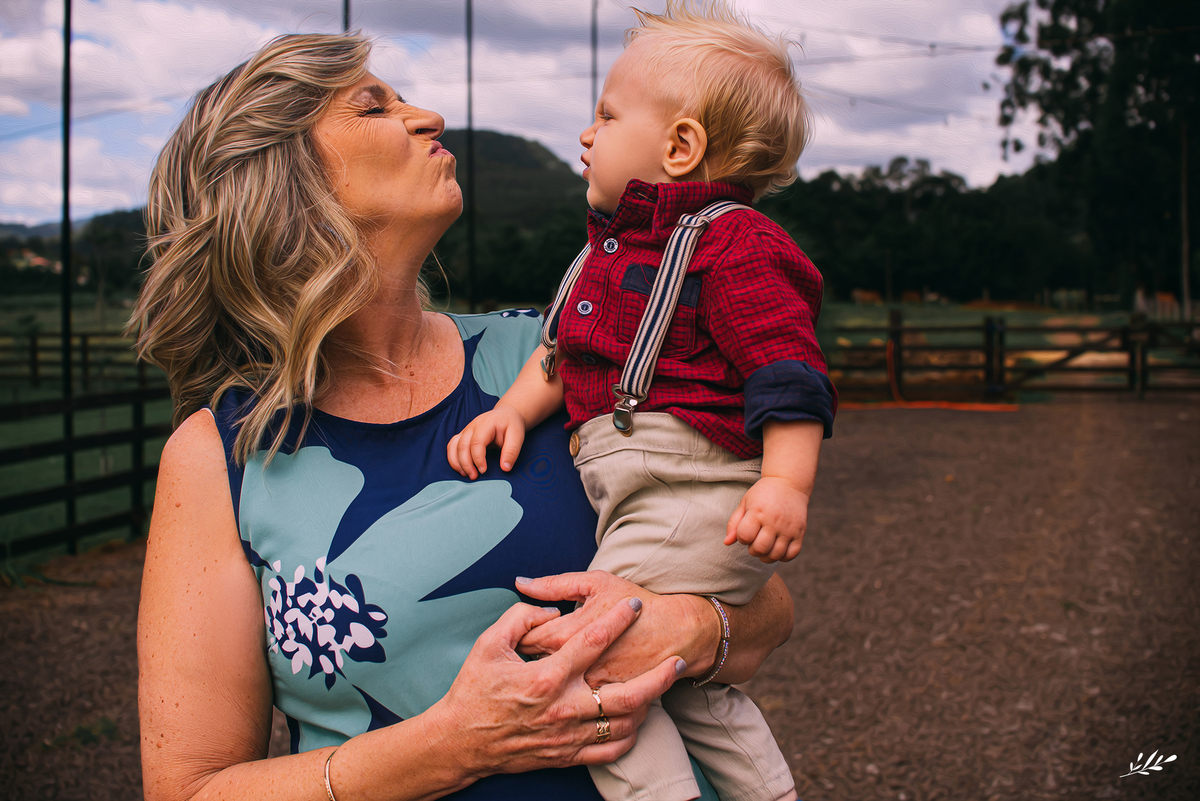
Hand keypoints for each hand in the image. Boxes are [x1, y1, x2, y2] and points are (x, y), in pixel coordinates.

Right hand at [431, 598, 683, 778]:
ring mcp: (567, 735)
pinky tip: (638, 718)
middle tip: (676, 658)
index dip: (618, 618)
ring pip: (624, 724)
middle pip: (626, 694)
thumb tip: (546, 607)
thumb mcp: (488, 645)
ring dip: (649, 704)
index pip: (594, 641)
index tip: (635, 604)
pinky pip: (610, 749)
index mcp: (545, 677)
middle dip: (657, 675)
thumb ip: (519, 619)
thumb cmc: (473, 690)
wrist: (460, 742)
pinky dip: (630, 734)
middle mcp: (562, 709)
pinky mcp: (566, 754)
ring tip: (661, 685)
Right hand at [447, 406, 526, 478]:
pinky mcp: (463, 435)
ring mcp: (466, 430)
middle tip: (474, 477)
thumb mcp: (517, 436)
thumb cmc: (511, 425)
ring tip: (466, 475)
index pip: (477, 442)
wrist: (506, 414)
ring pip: (453, 446)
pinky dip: (453, 458)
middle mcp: (472, 426)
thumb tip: (505, 468)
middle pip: (462, 446)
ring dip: (457, 462)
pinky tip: (461, 469)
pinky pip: (451, 446)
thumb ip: (511, 451)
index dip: (478, 458)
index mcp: (486, 424)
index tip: (483, 471)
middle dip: (466, 464)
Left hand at [515, 572, 717, 686]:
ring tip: (541, 675)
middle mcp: (577, 666)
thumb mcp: (596, 584)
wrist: (678, 632)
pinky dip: (569, 699)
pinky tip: (566, 691)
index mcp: (570, 634)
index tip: (523, 634)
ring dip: (544, 684)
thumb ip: (555, 584)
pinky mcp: (607, 706)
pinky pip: (578, 706)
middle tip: (525, 656)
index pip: (527, 638)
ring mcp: (592, 689)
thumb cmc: (636, 602)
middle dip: (524, 663)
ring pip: (554, 691)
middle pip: (534, 668)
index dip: (521, 635)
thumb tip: (521, 581)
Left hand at [724, 476, 808, 562]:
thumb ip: (734, 523)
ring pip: (776, 555)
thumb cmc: (763, 494)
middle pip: (760, 548)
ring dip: (766, 556)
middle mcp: (774, 521)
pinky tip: (777, 548)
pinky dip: (783, 557)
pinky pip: (791, 554)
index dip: (742, 538)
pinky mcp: (800, 532)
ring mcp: (789, 528)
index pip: (744, 536)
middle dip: (753, 550)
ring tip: (765, 546)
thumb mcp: (745, 502)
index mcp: (758, 512)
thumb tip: (726, 543)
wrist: (789, 483)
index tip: (746, 532)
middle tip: (755, 541)